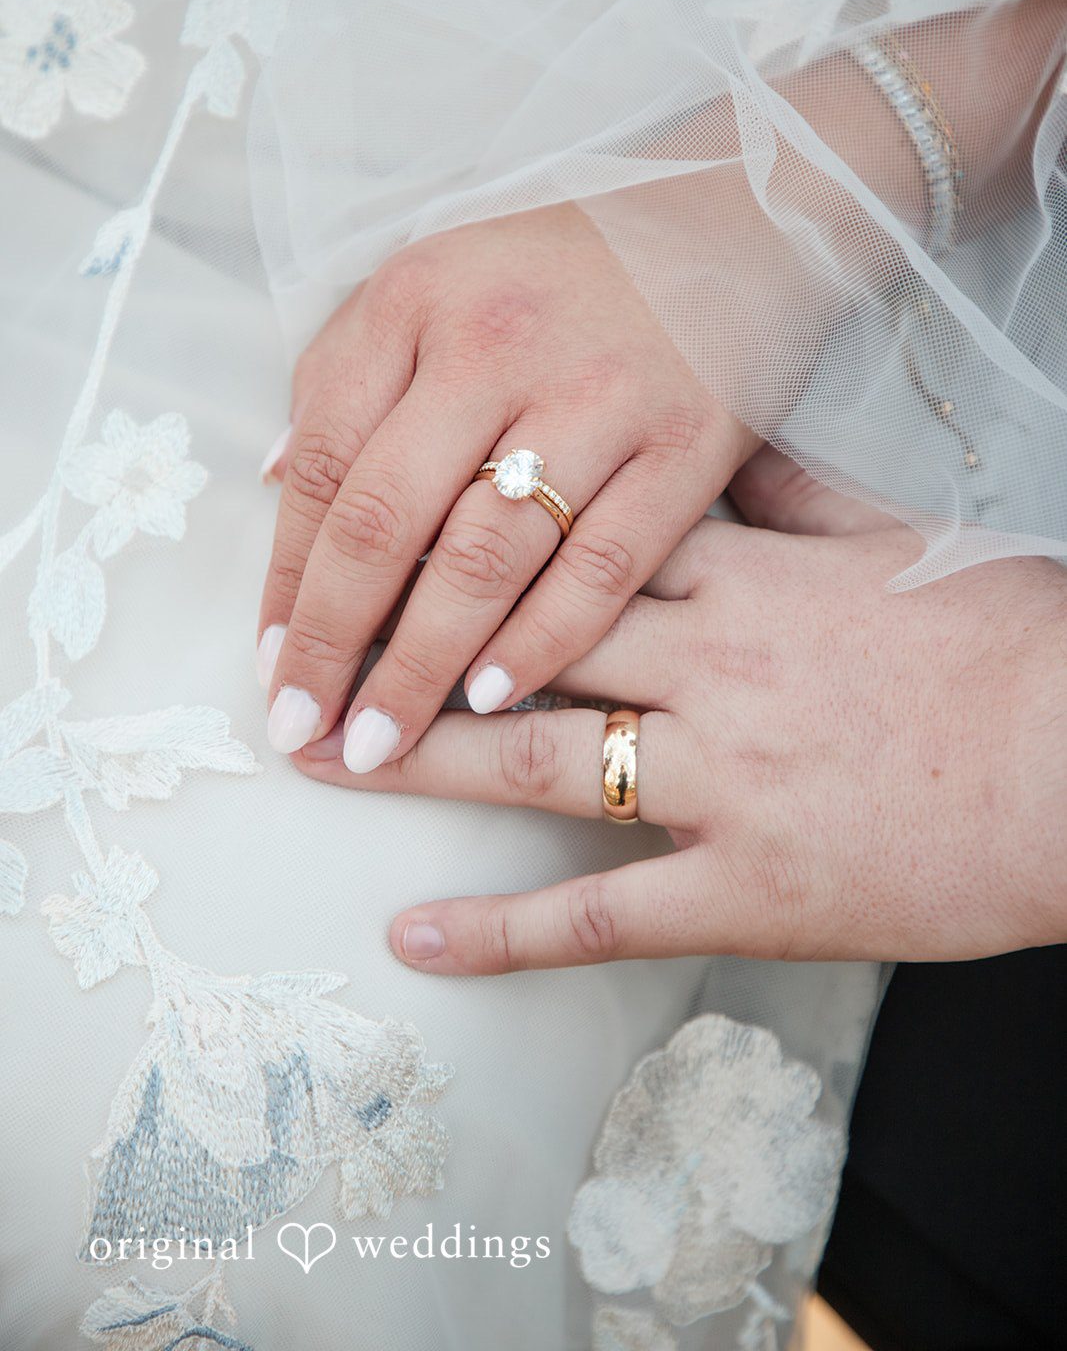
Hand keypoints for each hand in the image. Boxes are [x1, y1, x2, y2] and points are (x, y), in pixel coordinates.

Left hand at [257, 205, 752, 767]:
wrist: (743, 216)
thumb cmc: (571, 265)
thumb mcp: (439, 275)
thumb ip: (350, 369)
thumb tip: (280, 483)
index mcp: (418, 298)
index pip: (328, 459)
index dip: (286, 575)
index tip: (270, 660)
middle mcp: (498, 343)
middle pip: (390, 520)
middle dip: (334, 641)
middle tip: (305, 726)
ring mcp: (599, 396)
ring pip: (488, 557)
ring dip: (423, 665)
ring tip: (383, 740)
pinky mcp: (688, 444)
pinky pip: (603, 565)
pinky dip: (544, 640)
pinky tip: (493, 697)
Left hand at [292, 447, 1066, 969]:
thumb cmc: (1001, 637)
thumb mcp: (893, 533)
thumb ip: (789, 486)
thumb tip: (718, 438)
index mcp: (741, 573)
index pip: (568, 544)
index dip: (464, 539)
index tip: (384, 535)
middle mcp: (709, 669)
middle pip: (522, 643)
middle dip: (407, 640)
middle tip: (307, 644)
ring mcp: (721, 783)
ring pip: (534, 765)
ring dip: (415, 760)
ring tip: (319, 758)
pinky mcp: (748, 889)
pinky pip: (603, 915)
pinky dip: (501, 933)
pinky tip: (412, 937)